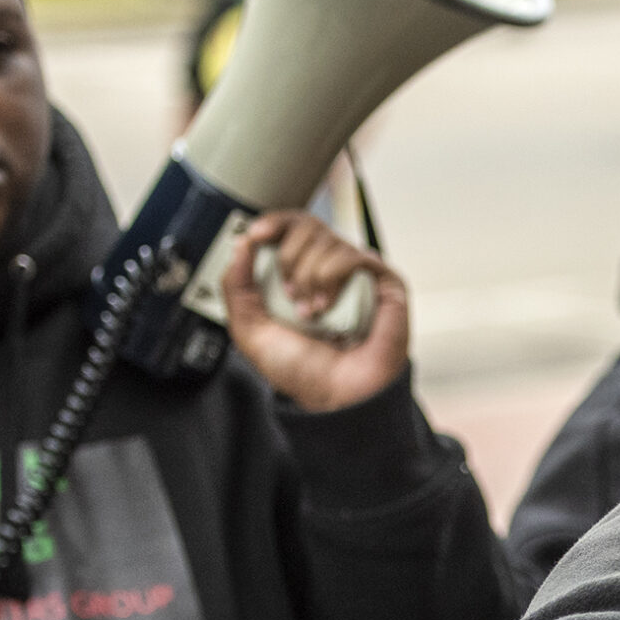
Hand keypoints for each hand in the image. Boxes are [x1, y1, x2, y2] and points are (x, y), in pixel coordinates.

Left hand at [223, 211, 409, 413]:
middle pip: (307, 225)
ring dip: (310, 277)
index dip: (274, 222)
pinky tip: (329, 308)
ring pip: (328, 240)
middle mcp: (328, 269)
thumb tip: (241, 244)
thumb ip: (236, 286)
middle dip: (289, 258)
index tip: (257, 235)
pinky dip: (333, 279)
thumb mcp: (250, 331)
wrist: (335, 396)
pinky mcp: (383, 281)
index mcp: (300, 274)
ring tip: (312, 313)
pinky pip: (353, 254)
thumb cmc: (302, 371)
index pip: (290, 227)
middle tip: (289, 295)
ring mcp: (356, 274)